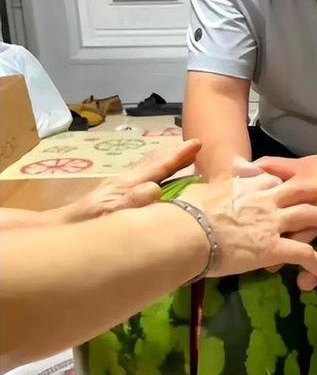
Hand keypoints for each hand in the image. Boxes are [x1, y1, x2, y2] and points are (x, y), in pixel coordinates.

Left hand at [65, 140, 201, 221]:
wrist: (59, 230)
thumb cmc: (85, 226)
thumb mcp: (109, 215)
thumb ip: (131, 203)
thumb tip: (155, 188)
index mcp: (128, 184)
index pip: (158, 167)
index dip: (179, 156)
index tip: (198, 143)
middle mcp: (125, 181)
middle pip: (154, 162)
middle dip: (175, 153)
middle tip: (195, 146)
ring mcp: (119, 187)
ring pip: (148, 168)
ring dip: (166, 160)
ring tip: (182, 156)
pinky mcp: (114, 196)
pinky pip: (143, 178)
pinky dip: (156, 172)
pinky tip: (157, 180)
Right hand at [179, 174, 316, 280]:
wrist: (187, 233)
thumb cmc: (187, 213)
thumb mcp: (202, 190)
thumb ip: (214, 186)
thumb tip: (208, 183)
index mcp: (247, 186)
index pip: (274, 179)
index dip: (286, 181)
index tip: (294, 183)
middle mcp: (265, 200)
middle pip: (302, 190)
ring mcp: (272, 223)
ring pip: (311, 217)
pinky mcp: (273, 248)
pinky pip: (304, 254)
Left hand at [253, 149, 316, 314]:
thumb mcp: (306, 164)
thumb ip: (275, 167)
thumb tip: (243, 165)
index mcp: (310, 197)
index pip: (284, 213)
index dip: (267, 226)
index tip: (249, 240)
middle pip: (305, 234)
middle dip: (288, 251)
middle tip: (268, 269)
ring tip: (303, 285)